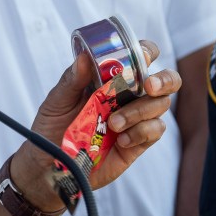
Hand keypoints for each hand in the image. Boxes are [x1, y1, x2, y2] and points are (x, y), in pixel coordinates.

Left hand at [12, 40, 180, 209]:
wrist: (50, 163)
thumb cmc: (52, 126)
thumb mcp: (57, 100)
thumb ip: (72, 80)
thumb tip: (84, 57)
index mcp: (109, 78)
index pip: (138, 57)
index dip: (146, 52)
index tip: (142, 57)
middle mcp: (128, 95)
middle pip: (166, 81)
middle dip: (164, 80)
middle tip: (147, 86)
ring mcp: (136, 118)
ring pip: (160, 106)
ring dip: (140, 112)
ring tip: (113, 123)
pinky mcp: (138, 142)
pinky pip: (154, 131)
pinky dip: (140, 132)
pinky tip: (121, 139)